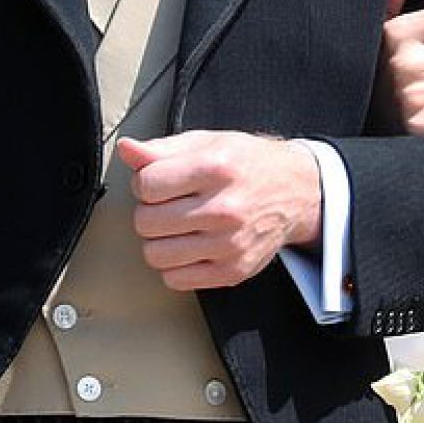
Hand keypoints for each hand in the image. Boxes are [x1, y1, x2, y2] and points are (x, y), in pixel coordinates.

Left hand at [118, 130, 321, 290]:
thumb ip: (162, 149)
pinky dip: (174, 265)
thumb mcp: (208, 142)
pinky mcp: (232, 270)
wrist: (296, 191)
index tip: (158, 182)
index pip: (146, 185)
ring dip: (159, 240)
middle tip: (169, 204)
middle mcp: (224, 208)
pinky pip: (175, 279)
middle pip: (146, 222)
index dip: (145, 182)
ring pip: (155, 254)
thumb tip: (127, 149)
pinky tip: (189, 245)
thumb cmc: (249, 164)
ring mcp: (229, 243)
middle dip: (150, 211)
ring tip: (177, 226)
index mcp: (216, 168)